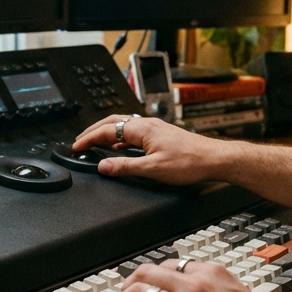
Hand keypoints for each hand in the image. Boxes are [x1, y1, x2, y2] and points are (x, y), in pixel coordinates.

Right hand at [71, 114, 223, 184]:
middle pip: (113, 122)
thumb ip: (125, 167)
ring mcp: (155, 128)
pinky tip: (121, 148)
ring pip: (124, 125)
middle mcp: (147, 124)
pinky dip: (120, 137)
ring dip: (107, 132)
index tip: (76, 147)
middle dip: (94, 131)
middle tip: (81, 141)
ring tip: (95, 142)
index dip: (89, 139)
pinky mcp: (161, 134)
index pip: (107, 130)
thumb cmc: (189, 162)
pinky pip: (133, 131)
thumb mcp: (153, 169)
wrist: (214, 159)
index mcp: (142, 129)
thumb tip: (103, 166)